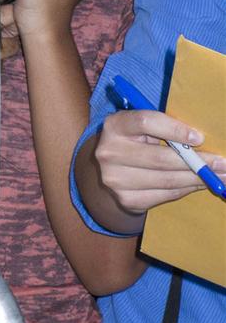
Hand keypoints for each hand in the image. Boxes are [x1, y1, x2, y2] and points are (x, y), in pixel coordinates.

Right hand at [93, 108, 225, 215]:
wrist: (110, 170)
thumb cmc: (136, 141)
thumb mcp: (143, 128)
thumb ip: (164, 127)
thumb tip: (202, 139)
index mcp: (115, 126)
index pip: (145, 122)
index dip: (174, 129)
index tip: (200, 138)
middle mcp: (109, 153)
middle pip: (160, 158)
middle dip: (197, 162)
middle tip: (222, 163)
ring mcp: (116, 180)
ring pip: (167, 180)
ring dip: (198, 178)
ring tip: (219, 176)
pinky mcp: (127, 200)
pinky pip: (165, 195)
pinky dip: (187, 189)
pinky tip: (200, 183)